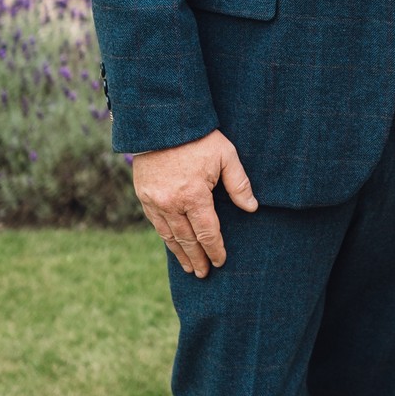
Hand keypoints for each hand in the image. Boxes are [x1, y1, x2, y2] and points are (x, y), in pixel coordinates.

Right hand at [131, 132, 256, 276]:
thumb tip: (251, 208)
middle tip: (205, 274)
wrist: (161, 121)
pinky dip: (166, 238)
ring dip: (180, 253)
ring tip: (190, 268)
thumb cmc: (199, 137)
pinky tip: (172, 245)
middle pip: (188, 239)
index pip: (207, 232)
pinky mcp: (143, 195)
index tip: (221, 261)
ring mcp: (154, 201)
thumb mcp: (226, 155)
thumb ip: (239, 184)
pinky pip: (156, 223)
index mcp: (193, 195)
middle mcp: (171, 203)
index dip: (215, 249)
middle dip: (198, 258)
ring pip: (169, 235)